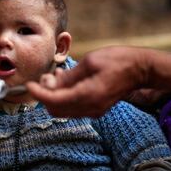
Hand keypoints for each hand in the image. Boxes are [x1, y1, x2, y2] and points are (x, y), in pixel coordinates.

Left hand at [27, 46, 150, 117]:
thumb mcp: (89, 62)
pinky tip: (67, 80)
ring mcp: (94, 110)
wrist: (141, 69)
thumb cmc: (117, 60)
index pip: (54, 101)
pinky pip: (73, 107)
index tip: (29, 85)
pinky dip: (64, 96)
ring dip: (54, 95)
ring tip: (57, 75)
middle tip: (46, 77)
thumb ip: (68, 76)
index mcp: (88, 94)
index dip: (38, 94)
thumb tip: (50, 84)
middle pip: (56, 110)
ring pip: (63, 110)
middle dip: (46, 95)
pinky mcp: (96, 109)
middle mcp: (90, 107)